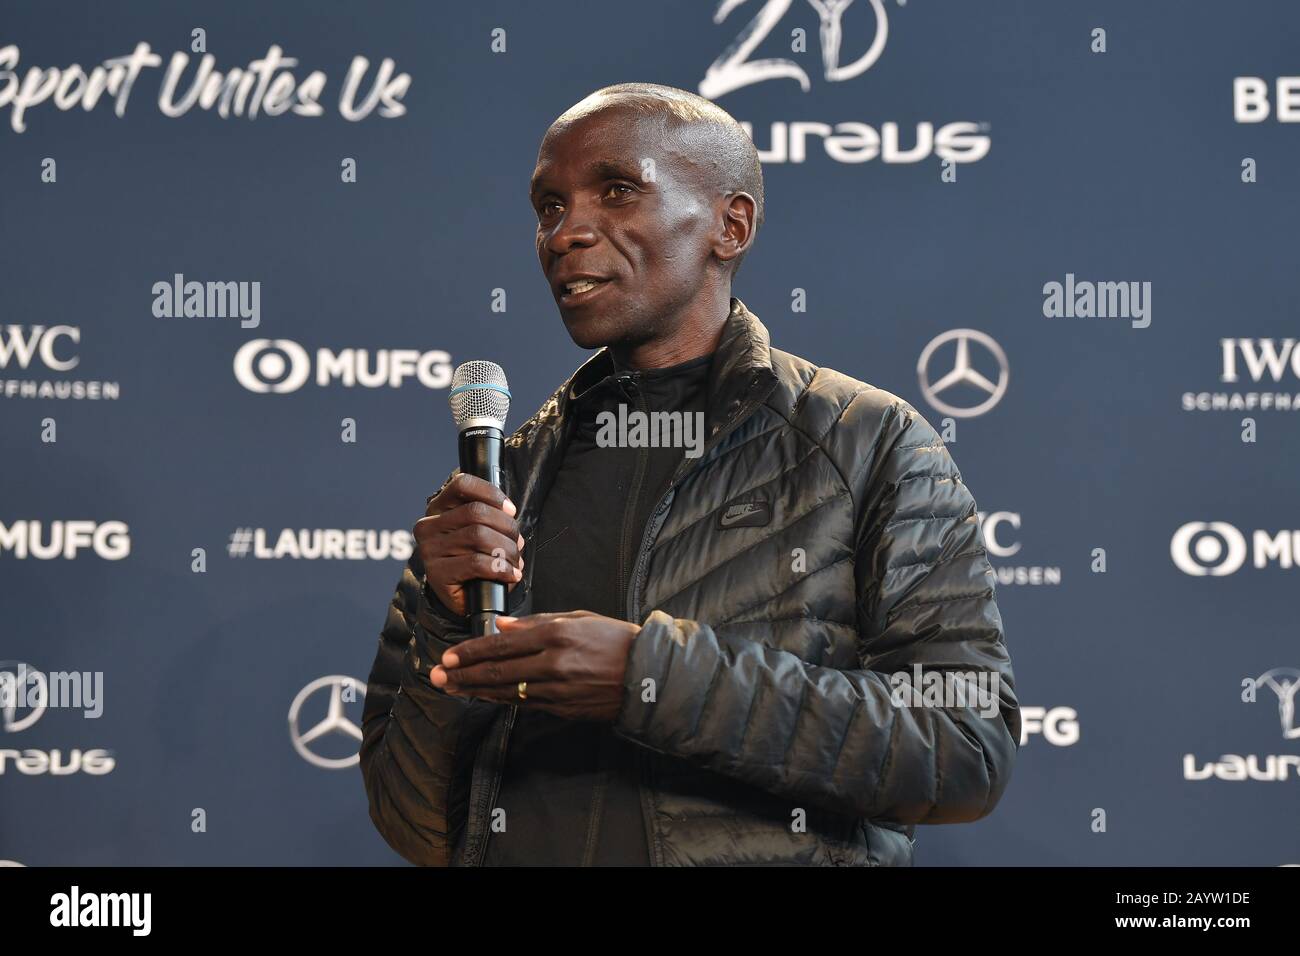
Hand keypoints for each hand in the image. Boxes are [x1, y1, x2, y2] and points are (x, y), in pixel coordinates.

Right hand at [414, 474, 524, 616]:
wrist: (461, 596)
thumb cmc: (474, 558)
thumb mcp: (480, 530)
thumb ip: (490, 514)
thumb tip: (509, 514)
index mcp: (438, 508)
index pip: (462, 485)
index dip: (491, 493)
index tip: (510, 510)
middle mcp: (428, 526)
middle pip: (476, 511)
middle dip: (506, 527)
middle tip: (517, 543)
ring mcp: (430, 550)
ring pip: (479, 536)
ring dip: (506, 550)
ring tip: (513, 561)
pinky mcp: (437, 573)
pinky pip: (476, 563)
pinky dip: (501, 569)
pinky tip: (510, 575)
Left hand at [431, 610, 640, 721]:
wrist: (647, 675)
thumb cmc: (614, 640)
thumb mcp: (578, 619)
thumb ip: (537, 622)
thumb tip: (503, 627)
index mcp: (556, 635)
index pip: (502, 645)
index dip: (471, 652)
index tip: (449, 655)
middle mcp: (552, 663)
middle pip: (496, 671)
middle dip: (462, 674)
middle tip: (437, 676)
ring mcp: (557, 690)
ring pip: (505, 692)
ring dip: (474, 690)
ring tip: (450, 688)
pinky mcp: (562, 708)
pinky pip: (523, 703)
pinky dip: (499, 700)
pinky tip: (482, 697)